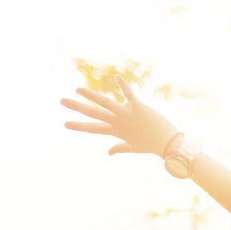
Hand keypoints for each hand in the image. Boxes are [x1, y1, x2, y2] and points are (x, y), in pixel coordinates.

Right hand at [61, 75, 178, 156]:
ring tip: (77, 89)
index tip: (64, 124)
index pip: (93, 128)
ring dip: (91, 95)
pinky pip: (129, 94)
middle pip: (94, 113)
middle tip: (61, 101)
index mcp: (116, 131)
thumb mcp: (132, 148)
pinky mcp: (139, 107)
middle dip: (77, 107)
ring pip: (106, 103)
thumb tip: (109, 153)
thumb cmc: (151, 145)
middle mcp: (118, 122)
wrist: (169, 144)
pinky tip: (116, 76)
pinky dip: (123, 85)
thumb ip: (119, 148)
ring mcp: (127, 114)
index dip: (79, 126)